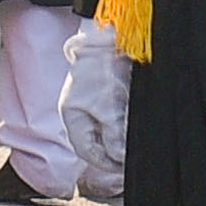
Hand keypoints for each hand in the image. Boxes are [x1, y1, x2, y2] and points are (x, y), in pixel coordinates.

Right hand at [61, 18, 127, 188]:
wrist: (111, 37)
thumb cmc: (102, 68)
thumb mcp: (109, 108)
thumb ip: (113, 137)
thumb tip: (119, 157)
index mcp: (71, 116)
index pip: (86, 151)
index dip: (105, 163)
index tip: (124, 168)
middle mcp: (78, 112)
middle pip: (95, 142)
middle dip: (113, 152)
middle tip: (132, 156)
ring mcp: (90, 103)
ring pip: (105, 131)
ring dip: (119, 138)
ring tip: (134, 140)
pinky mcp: (103, 95)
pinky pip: (111, 118)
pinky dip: (122, 125)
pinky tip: (132, 124)